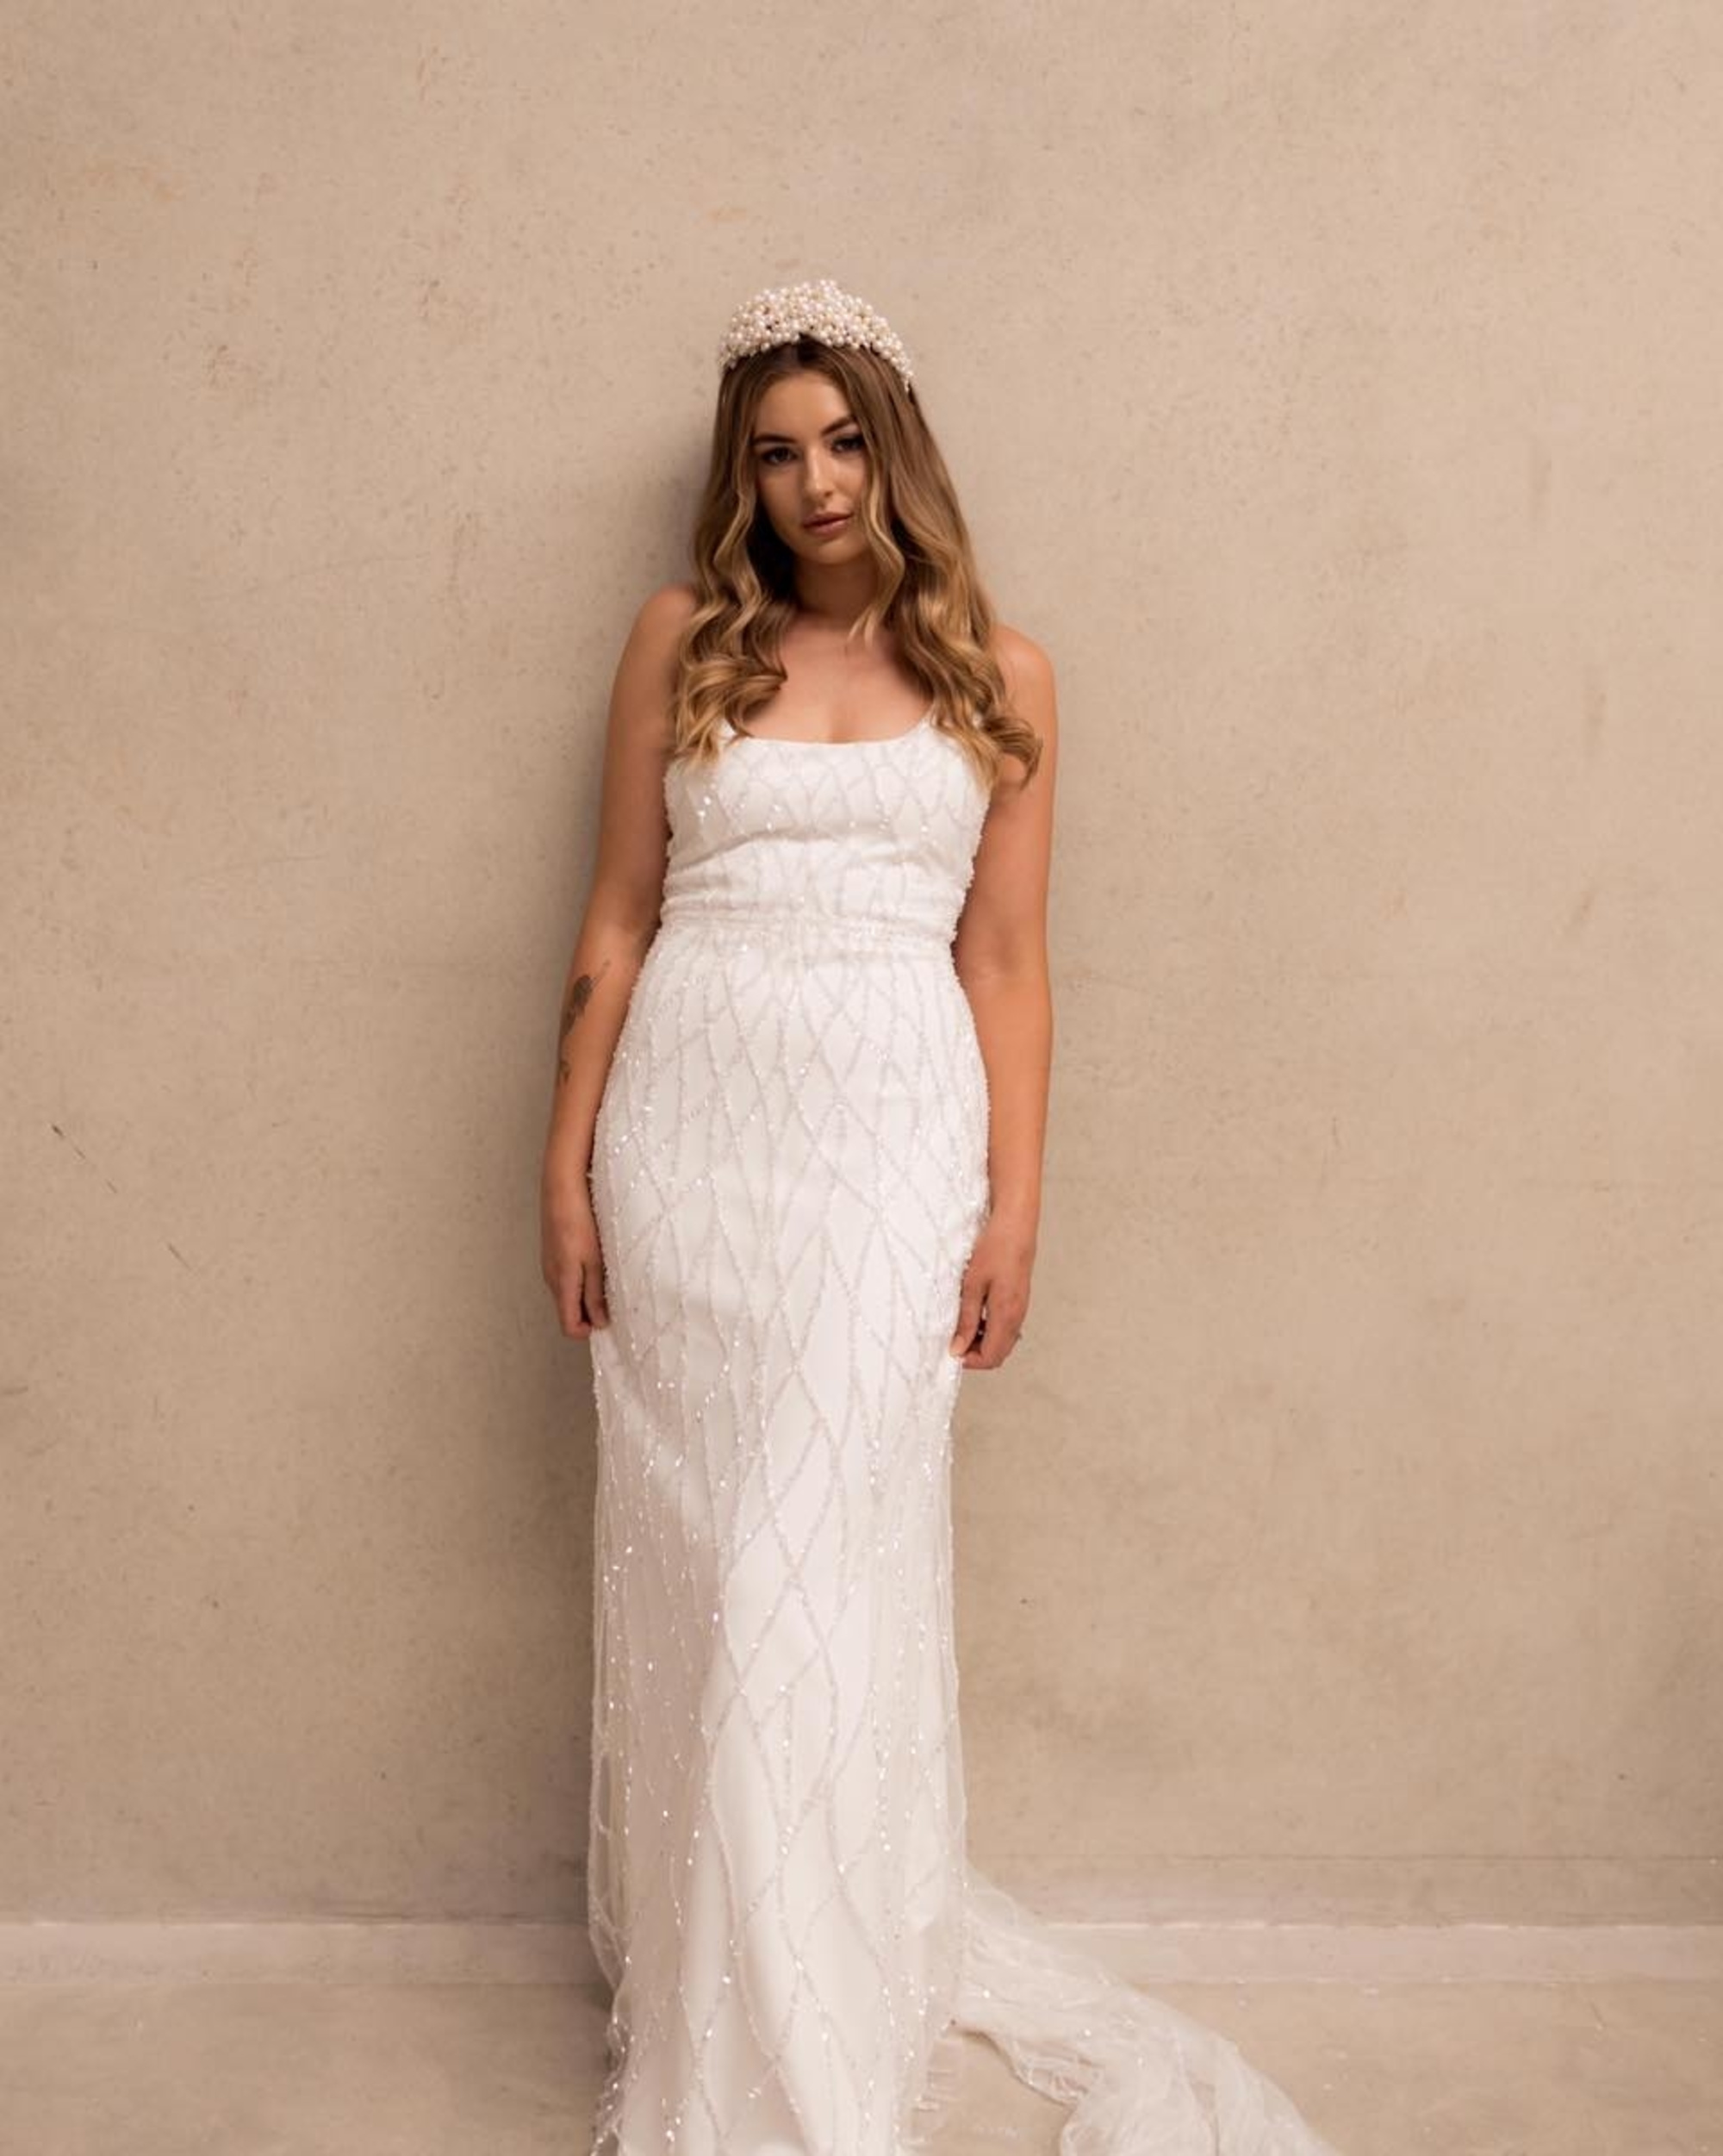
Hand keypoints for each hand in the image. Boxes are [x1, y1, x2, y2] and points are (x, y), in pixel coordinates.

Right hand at [541, 1164, 609, 1338]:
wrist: (561, 1187)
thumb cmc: (580, 1220)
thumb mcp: (594, 1260)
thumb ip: (595, 1294)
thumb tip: (600, 1322)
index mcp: (561, 1284)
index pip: (569, 1326)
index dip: (589, 1330)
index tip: (609, 1321)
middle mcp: (551, 1279)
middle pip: (569, 1312)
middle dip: (591, 1313)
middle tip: (614, 1299)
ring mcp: (549, 1265)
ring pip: (568, 1294)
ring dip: (587, 1294)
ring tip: (607, 1278)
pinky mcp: (552, 1254)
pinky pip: (565, 1278)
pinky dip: (581, 1279)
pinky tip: (595, 1262)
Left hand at [948, 1209, 1035, 1370]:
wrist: (1016, 1224)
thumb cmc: (994, 1249)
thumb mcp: (972, 1285)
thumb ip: (966, 1319)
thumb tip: (958, 1348)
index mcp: (1006, 1315)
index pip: (991, 1357)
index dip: (970, 1360)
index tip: (951, 1350)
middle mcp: (1017, 1316)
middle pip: (998, 1354)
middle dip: (975, 1354)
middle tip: (954, 1339)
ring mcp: (1020, 1309)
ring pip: (1002, 1341)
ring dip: (982, 1340)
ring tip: (962, 1324)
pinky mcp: (1019, 1300)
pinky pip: (1006, 1326)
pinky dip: (989, 1328)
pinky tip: (975, 1312)